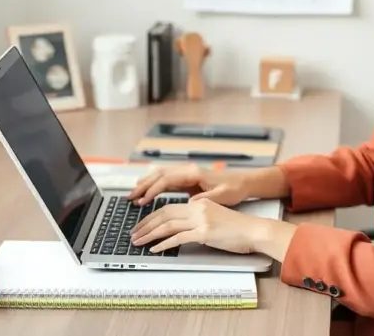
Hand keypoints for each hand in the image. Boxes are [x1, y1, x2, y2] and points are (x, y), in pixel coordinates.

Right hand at [127, 164, 252, 206]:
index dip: (152, 191)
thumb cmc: (234, 189)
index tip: (142, 201)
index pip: (166, 180)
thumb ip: (204, 199)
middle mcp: (188, 170)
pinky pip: (166, 179)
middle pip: (159, 175)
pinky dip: (154, 184)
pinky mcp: (188, 179)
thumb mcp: (221, 196)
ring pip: (160, 175)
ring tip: (133, 194)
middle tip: (130, 197)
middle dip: (143, 186)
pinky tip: (147, 190)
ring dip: (146, 183)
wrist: (244, 182)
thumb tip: (189, 204)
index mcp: (194, 173)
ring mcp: (187, 173)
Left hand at [131, 198, 294, 256]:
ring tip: (138, 242)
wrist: (254, 231)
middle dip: (145, 224)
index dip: (152, 216)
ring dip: (149, 234)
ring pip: (167, 225)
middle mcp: (198, 208)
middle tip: (133, 234)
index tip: (141, 225)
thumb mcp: (214, 218)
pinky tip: (154, 249)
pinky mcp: (205, 233)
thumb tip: (181, 229)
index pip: (169, 207)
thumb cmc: (237, 228)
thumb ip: (197, 219)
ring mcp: (201, 220)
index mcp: (198, 204)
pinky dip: (164, 244)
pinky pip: (178, 238)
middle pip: (164, 214)